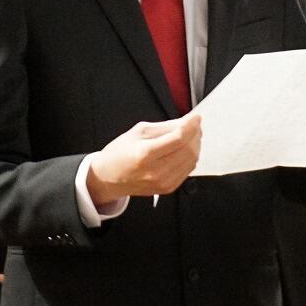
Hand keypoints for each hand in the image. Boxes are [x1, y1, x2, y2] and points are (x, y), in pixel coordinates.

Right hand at [85, 113, 201, 207]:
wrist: (109, 178)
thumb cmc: (119, 154)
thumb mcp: (137, 132)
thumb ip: (164, 127)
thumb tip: (185, 122)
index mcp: (145, 154)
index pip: (178, 138)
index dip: (190, 126)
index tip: (195, 117)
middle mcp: (155, 171)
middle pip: (188, 150)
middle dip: (195, 134)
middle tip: (194, 124)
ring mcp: (163, 182)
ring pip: (191, 160)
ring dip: (195, 144)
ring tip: (191, 134)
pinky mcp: (168, 188)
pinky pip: (188, 170)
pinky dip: (191, 157)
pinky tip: (186, 148)